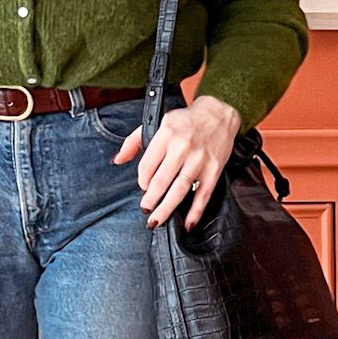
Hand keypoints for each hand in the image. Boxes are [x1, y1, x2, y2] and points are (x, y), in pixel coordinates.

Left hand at [113, 93, 239, 230]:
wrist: (218, 114)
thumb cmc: (186, 121)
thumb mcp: (158, 123)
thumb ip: (134, 141)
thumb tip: (118, 160)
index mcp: (166, 134)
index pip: (148, 164)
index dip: (142, 180)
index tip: (143, 187)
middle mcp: (182, 147)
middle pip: (162, 180)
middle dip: (151, 200)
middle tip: (146, 211)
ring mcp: (199, 160)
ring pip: (180, 190)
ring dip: (166, 208)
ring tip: (156, 220)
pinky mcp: (214, 169)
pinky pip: (203, 195)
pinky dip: (195, 212)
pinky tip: (188, 223)